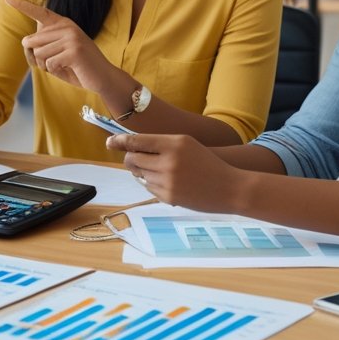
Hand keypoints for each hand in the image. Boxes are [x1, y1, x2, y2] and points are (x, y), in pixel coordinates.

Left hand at [5, 0, 119, 94]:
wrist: (103, 78)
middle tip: (53, 63)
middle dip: (36, 58)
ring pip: (39, 54)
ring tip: (63, 66)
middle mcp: (67, 27)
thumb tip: (26, 40)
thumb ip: (43, 45)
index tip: (7, 0)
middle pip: (32, 41)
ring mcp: (72, 38)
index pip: (39, 12)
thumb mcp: (58, 53)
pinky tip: (69, 69)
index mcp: (63, 24)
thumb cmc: (77, 66)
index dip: (23, 6)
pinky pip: (49, 64)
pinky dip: (55, 71)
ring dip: (46, 66)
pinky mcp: (74, 52)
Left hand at [107, 133, 241, 211]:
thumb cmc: (207, 163)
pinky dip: (152, 184)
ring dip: (143, 172)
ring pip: (139, 175)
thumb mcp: (187, 144)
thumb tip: (132, 148)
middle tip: (135, 158)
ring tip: (160, 170)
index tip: (110, 142)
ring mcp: (167, 181)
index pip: (138, 141)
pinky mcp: (168, 197)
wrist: (228, 187)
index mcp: (174, 144)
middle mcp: (168, 162)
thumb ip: (161, 143)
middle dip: (131, 159)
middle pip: (133, 159)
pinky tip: (167, 182)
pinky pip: (149, 188)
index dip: (121, 141)